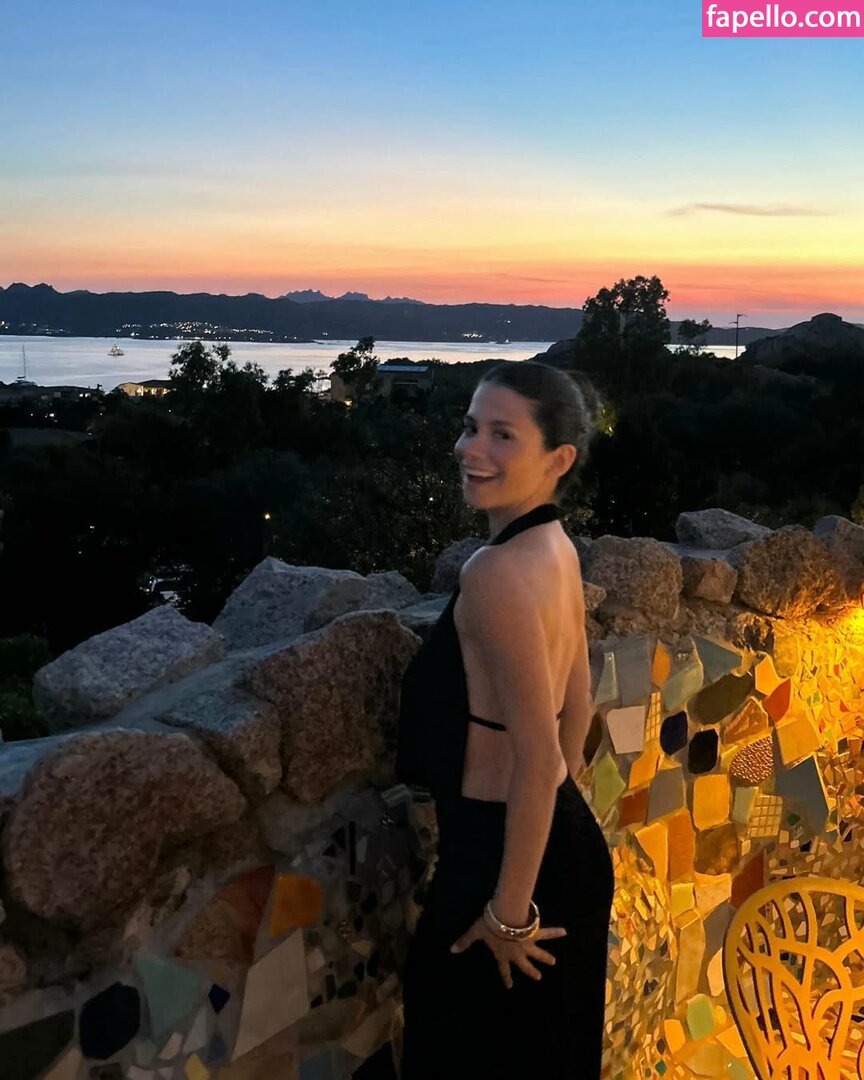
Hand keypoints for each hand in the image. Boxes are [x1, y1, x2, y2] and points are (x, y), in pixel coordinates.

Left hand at [449, 916, 565, 988]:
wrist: (505, 918)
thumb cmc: (489, 926)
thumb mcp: (475, 932)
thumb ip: (465, 941)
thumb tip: (451, 949)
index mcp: (502, 955)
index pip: (503, 969)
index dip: (506, 978)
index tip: (510, 986)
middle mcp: (517, 953)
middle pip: (525, 965)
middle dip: (531, 971)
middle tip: (538, 977)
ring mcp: (527, 945)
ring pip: (539, 954)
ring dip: (545, 958)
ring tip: (553, 962)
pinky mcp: (534, 934)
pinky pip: (546, 933)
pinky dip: (555, 932)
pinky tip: (564, 931)